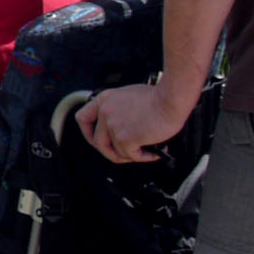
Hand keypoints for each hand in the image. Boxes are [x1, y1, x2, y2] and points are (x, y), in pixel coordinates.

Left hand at [76, 81, 191, 163]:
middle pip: (97, 142)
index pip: (82, 118)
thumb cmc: (158, 96)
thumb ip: (118, 109)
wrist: (171, 99)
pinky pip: (131, 156)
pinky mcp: (125, 138)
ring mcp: (113, 126)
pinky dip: (144, 157)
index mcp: (105, 100)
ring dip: (131, 156)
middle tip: (125, 154)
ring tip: (145, 152)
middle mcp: (105, 112)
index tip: (97, 139)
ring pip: (116, 152)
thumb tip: (121, 125)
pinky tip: (154, 154)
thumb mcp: (129, 96)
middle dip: (110, 152)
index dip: (88, 133)